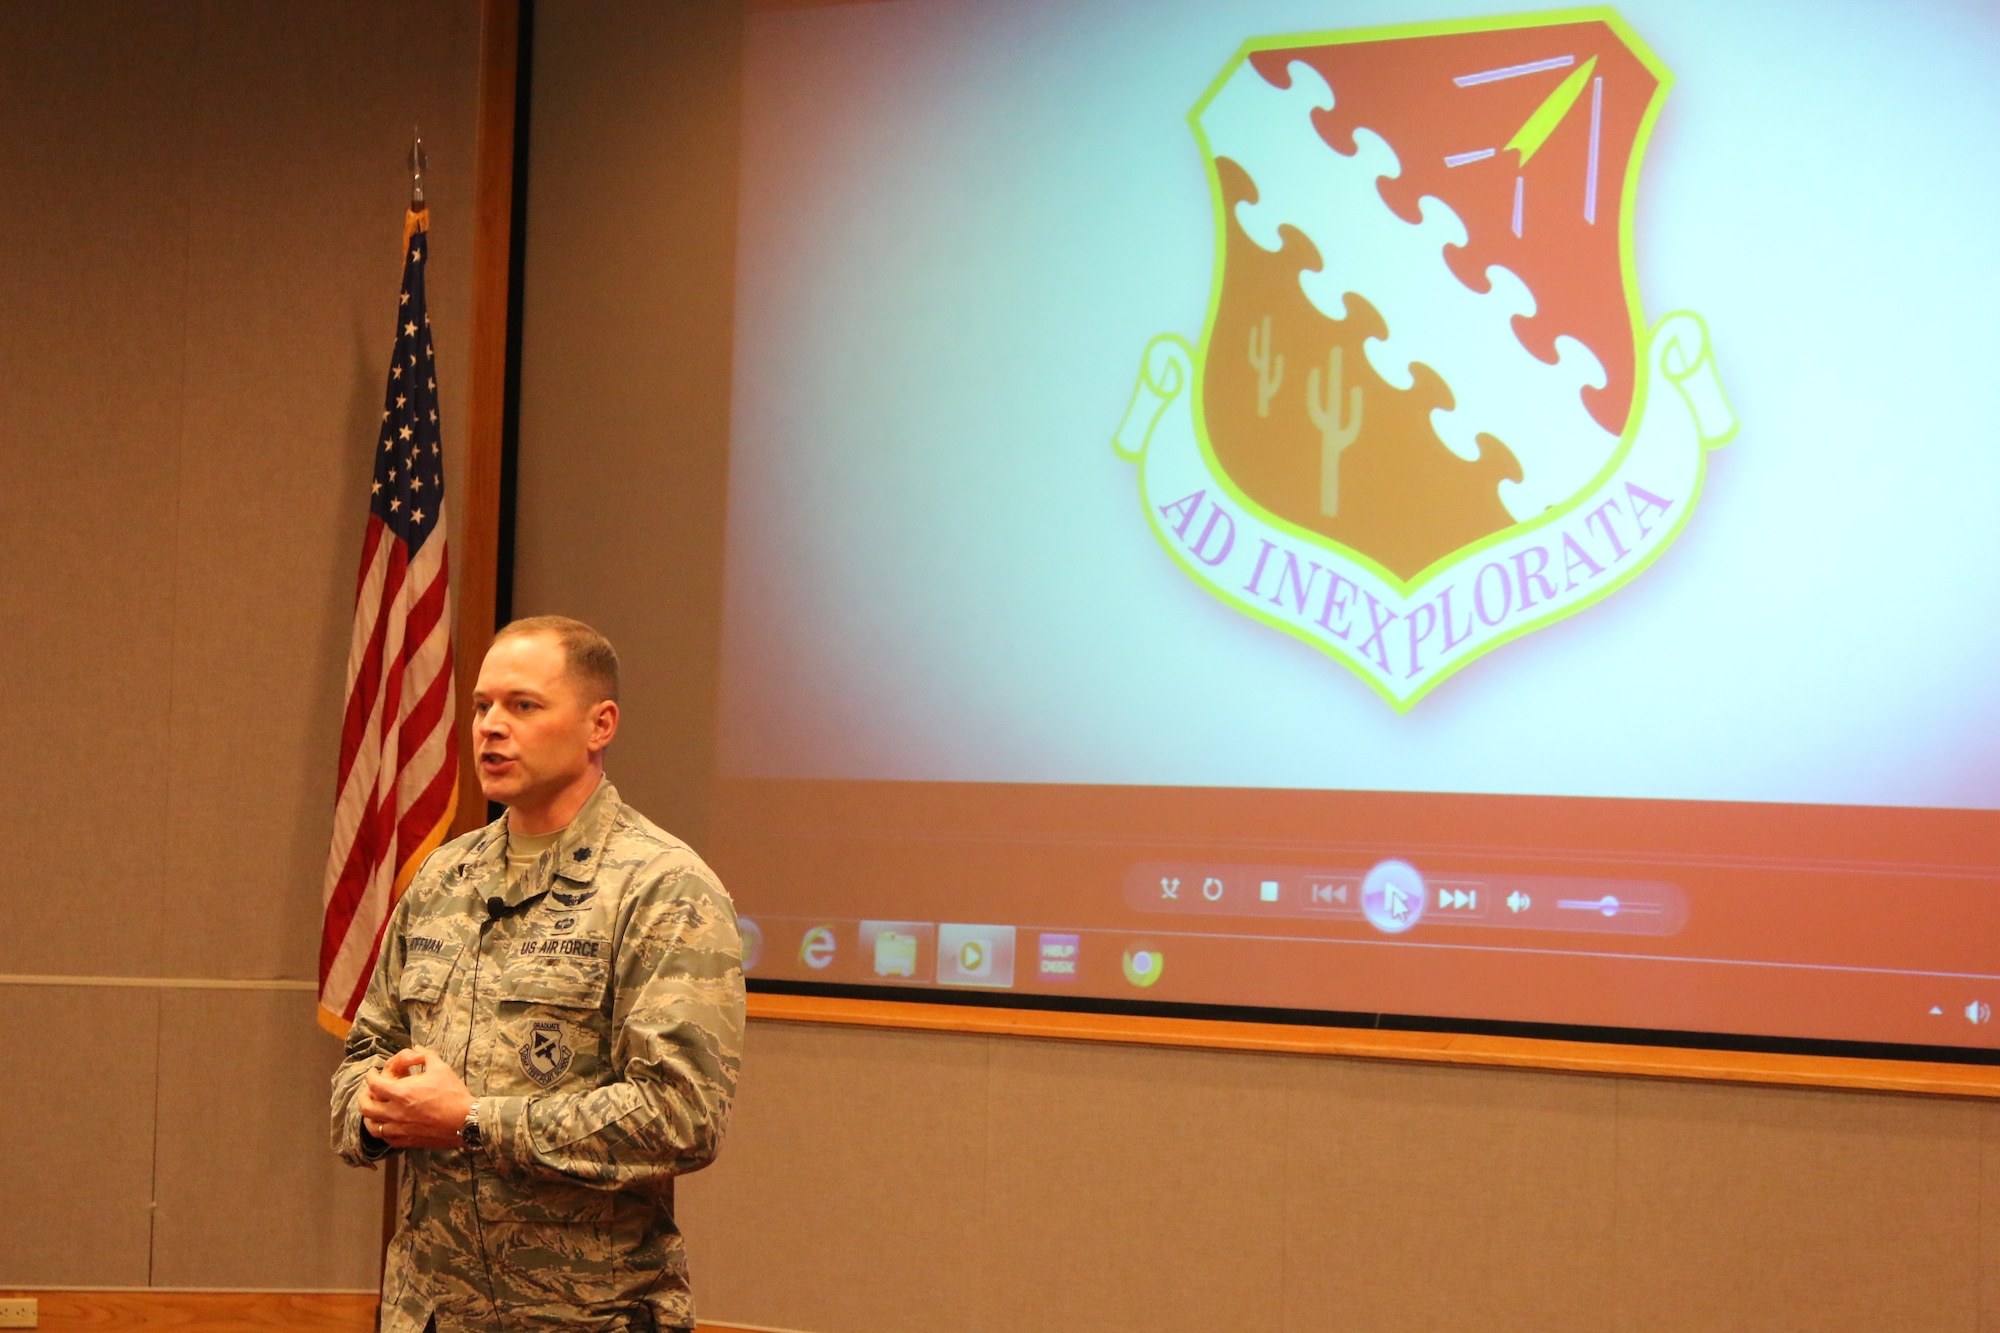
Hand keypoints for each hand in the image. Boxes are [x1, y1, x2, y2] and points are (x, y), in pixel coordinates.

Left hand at [359, 1045, 474, 1150]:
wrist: (465, 1121)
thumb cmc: (453, 1094)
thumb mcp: (441, 1068)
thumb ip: (426, 1055)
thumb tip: (417, 1048)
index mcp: (402, 1093)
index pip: (374, 1084)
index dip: (370, 1076)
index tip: (373, 1073)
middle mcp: (395, 1113)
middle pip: (366, 1107)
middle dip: (364, 1097)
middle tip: (368, 1092)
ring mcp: (399, 1129)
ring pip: (372, 1126)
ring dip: (369, 1116)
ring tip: (374, 1111)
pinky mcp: (406, 1141)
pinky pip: (385, 1138)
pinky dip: (382, 1131)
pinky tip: (387, 1126)